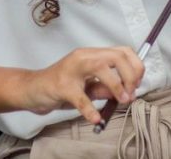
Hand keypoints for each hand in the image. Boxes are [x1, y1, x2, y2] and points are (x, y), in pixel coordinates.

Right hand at [18, 46, 143, 124]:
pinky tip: (96, 118)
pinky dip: (90, 109)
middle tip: (130, 94)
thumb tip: (127, 92)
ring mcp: (72, 69)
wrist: (33, 88)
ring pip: (101, 68)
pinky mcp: (61, 86)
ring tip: (122, 100)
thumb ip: (106, 86)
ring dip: (117, 85)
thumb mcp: (88, 85)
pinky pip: (80, 98)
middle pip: (116, 56)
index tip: (137, 84)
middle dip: (131, 75)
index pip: (122, 52)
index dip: (135, 66)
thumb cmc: (61, 86)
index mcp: (92, 55)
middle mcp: (83, 56)